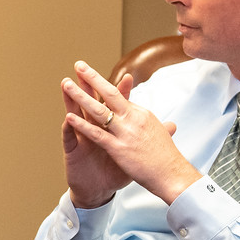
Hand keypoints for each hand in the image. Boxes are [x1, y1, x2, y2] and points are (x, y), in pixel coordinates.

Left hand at [60, 61, 198, 204]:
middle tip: (78, 64)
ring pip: (99, 110)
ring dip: (81, 96)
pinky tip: (69, 117)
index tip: (91, 74)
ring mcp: (125, 133)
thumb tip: (169, 123)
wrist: (172, 175)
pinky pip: (97, 134)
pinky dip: (82, 125)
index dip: (104, 84)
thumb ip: (159, 126)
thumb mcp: (161, 134)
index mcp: (141, 114)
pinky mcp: (118, 148)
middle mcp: (133, 119)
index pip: (119, 97)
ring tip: (67, 84)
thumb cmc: (166, 158)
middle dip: (92, 78)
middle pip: (110, 93)